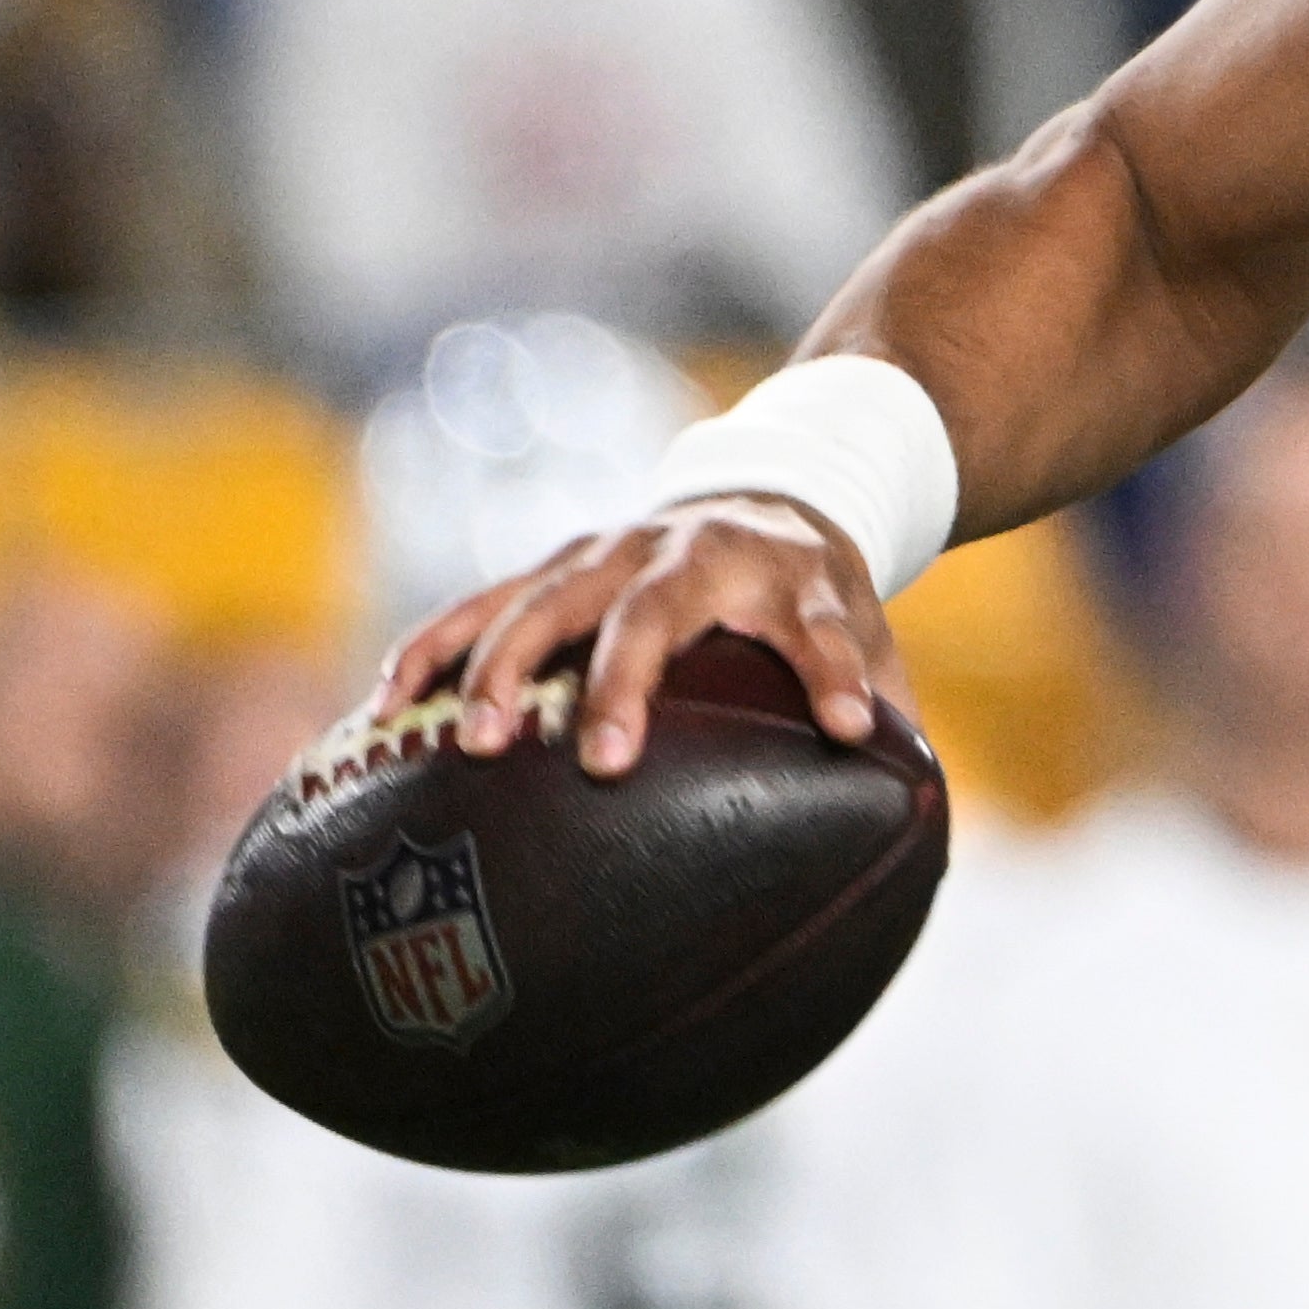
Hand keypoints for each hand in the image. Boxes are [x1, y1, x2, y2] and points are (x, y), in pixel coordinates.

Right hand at [364, 495, 906, 780]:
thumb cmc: (822, 598)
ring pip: (551, 599)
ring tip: (474, 743)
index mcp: (795, 577)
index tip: (848, 726)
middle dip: (624, 681)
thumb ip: (889, 714)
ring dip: (507, 665)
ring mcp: (617, 551)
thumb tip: (923, 822)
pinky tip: (385, 710)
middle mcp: (698, 555)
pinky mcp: (557, 564)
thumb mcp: (873, 636)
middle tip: (602, 760)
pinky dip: (435, 648)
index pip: (825, 624)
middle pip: (657, 610)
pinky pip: (481, 602)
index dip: (838, 670)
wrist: (777, 486)